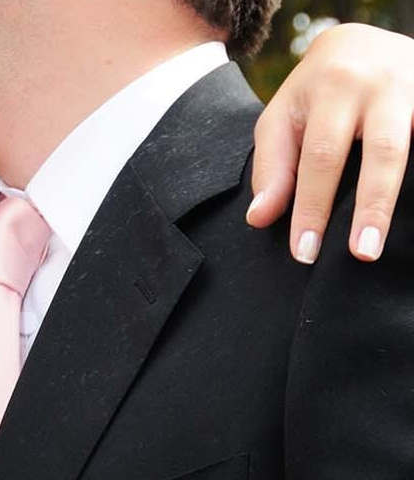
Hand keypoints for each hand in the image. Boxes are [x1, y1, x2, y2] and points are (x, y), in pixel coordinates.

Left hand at [248, 23, 413, 263]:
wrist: (362, 46)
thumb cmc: (314, 93)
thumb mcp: (282, 119)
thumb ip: (272, 167)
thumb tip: (260, 219)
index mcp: (335, 86)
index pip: (321, 157)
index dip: (311, 207)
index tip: (304, 252)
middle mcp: (382, 84)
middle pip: (382, 152)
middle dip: (369, 207)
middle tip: (360, 254)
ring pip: (411, 149)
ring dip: (396, 199)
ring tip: (384, 243)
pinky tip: (410, 213)